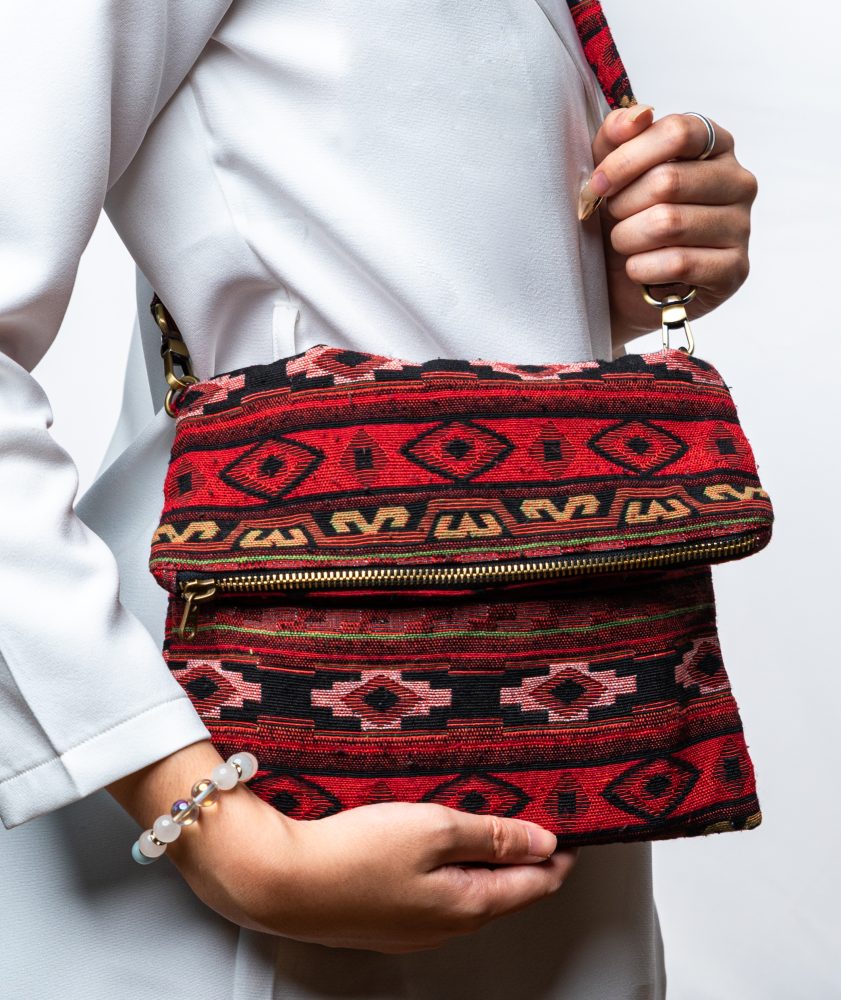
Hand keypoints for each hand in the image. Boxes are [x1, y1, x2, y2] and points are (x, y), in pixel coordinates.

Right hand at [108, 741, 577, 952]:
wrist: (280, 880)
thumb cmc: (354, 854)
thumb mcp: (433, 829)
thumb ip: (490, 835)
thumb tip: (544, 842)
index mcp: (466, 906)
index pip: (533, 884)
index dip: (557, 856)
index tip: (575, 831)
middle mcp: (444, 926)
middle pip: (502, 893)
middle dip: (525, 860)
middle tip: (539, 824)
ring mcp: (411, 927)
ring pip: (468, 893)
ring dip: (486, 863)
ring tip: (494, 828)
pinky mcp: (383, 917)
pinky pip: (435, 894)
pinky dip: (451, 869)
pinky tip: (440, 848)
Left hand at [578, 105, 758, 348]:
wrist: (623, 286)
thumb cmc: (624, 221)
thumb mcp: (612, 174)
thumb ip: (616, 136)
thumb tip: (638, 115)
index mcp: (714, 145)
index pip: (677, 132)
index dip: (627, 158)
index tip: (598, 183)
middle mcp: (737, 181)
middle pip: (668, 180)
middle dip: (622, 205)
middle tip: (612, 220)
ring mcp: (741, 226)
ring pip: (669, 223)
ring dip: (628, 238)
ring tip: (624, 244)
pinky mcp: (734, 269)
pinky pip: (679, 263)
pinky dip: (643, 268)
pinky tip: (637, 269)